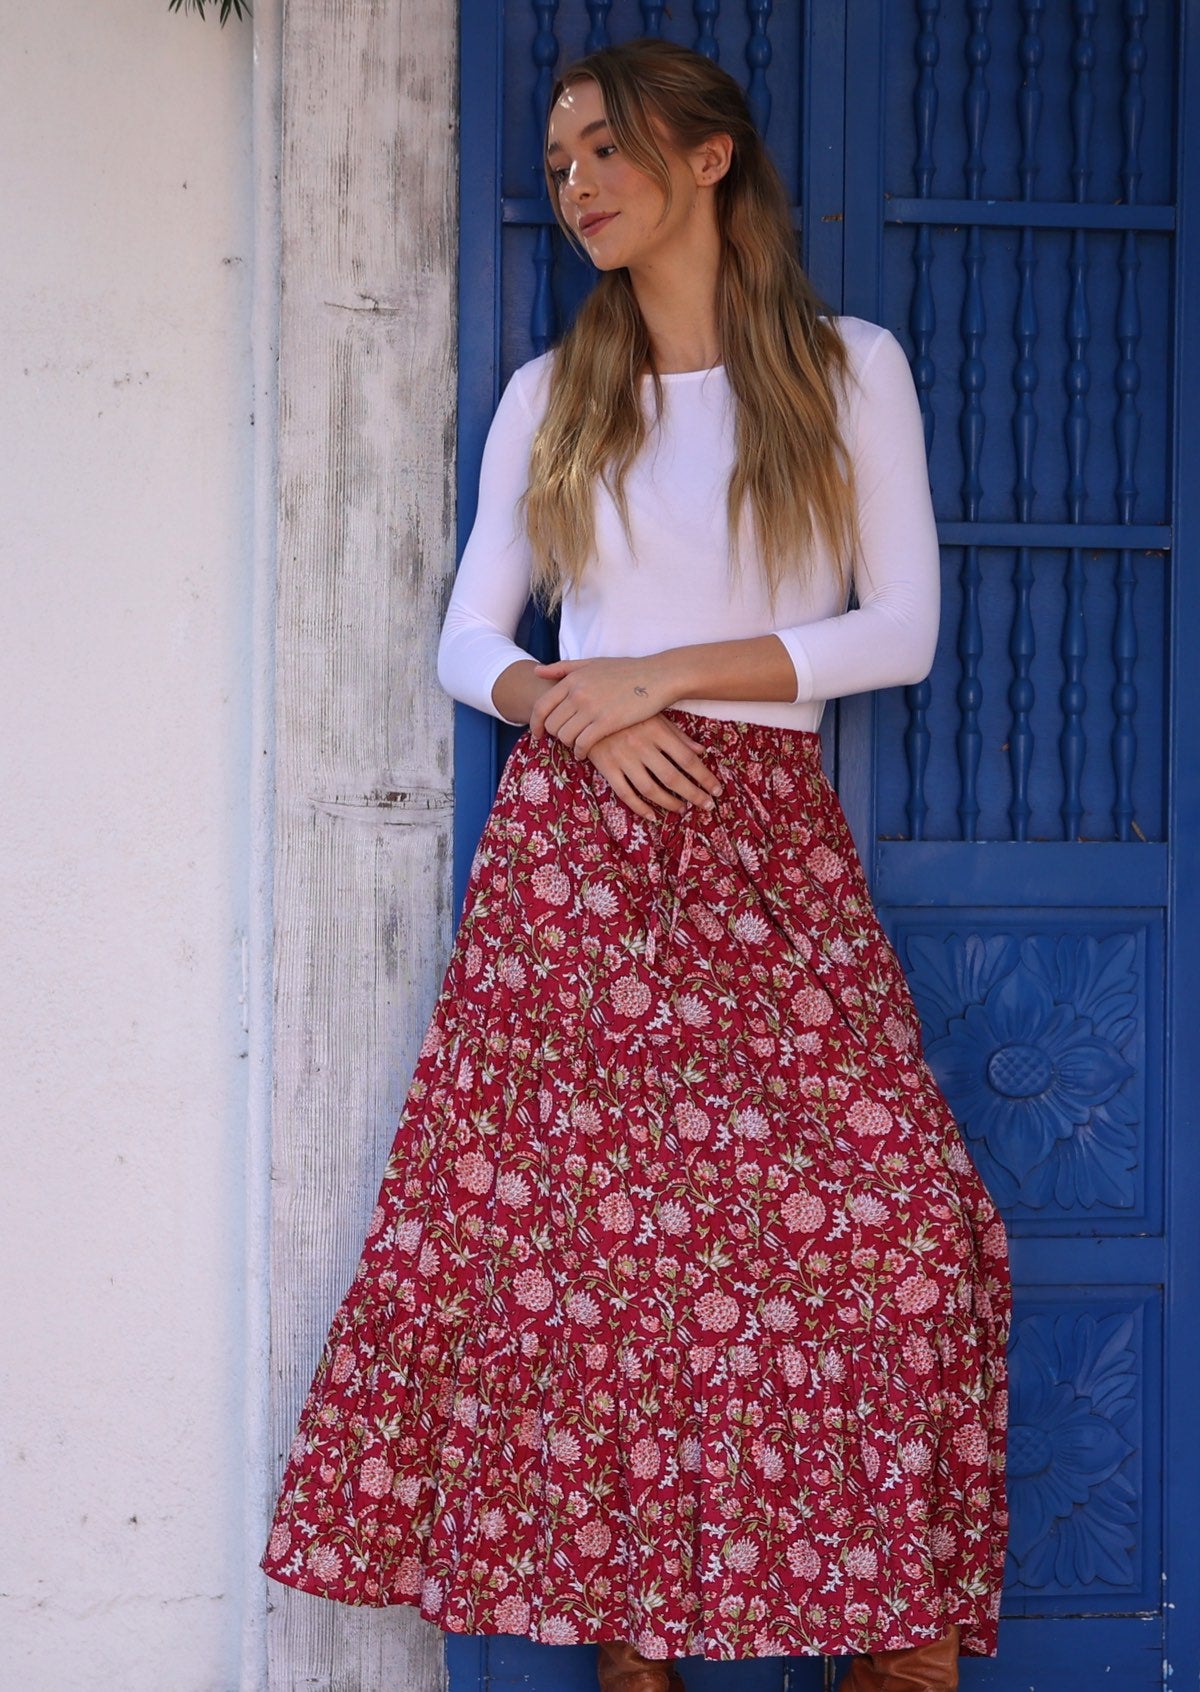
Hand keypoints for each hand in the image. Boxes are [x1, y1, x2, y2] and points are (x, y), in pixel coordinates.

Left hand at [529, 655, 674, 758]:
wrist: (657, 676)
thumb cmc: (627, 670)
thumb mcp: (593, 663)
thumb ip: (564, 668)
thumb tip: (537, 671)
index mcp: (572, 678)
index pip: (541, 706)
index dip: (535, 723)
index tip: (538, 734)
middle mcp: (578, 693)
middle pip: (551, 724)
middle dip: (555, 735)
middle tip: (565, 739)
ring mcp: (592, 708)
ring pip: (565, 736)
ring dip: (568, 744)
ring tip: (577, 744)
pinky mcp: (607, 723)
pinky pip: (582, 744)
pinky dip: (580, 752)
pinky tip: (585, 753)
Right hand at [581, 715, 723, 822]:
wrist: (586, 706)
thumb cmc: (626, 710)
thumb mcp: (654, 715)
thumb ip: (677, 734)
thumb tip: (701, 751)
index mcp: (656, 730)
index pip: (687, 759)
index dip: (704, 777)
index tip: (716, 790)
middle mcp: (641, 745)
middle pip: (673, 777)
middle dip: (693, 795)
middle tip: (707, 806)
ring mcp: (622, 758)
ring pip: (650, 789)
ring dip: (669, 803)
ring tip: (682, 810)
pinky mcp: (606, 767)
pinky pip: (625, 793)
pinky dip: (640, 808)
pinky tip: (652, 816)